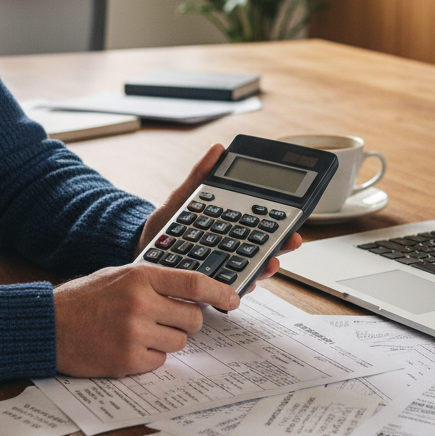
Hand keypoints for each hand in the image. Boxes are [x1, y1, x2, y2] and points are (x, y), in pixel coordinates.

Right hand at [54, 263, 239, 376]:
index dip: (220, 293)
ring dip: (167, 341)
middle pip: (193, 319)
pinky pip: (160, 362)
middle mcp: (140, 303)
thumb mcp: (119, 276)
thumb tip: (195, 295)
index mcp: (140, 277)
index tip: (234, 300)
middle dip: (186, 322)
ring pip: (179, 343)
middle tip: (166, 320)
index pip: (194, 284)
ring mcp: (134, 333)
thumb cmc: (85, 299)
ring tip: (140, 333)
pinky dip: (150, 358)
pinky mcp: (127, 360)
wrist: (48, 325)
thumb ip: (155, 282)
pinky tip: (128, 347)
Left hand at [132, 144, 303, 287]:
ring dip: (266, 267)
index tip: (293, 218)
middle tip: (291, 240)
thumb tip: (217, 149)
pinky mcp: (208, 286)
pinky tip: (245, 281)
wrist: (141, 250)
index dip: (279, 222)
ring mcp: (221, 268)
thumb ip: (200, 176)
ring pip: (251, 269)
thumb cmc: (163, 226)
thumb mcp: (182, 199)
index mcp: (228, 226)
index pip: (260, 224)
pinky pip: (228, 287)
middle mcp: (229, 249)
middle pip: (263, 248)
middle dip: (281, 245)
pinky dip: (240, 285)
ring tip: (271, 262)